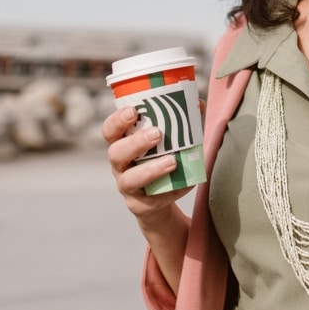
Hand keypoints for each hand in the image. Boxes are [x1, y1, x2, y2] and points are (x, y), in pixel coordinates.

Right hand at [101, 106, 191, 225]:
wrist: (159, 201)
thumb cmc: (160, 161)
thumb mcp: (165, 142)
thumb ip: (180, 122)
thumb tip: (199, 104)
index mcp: (122, 144)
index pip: (109, 131)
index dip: (117, 120)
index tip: (133, 111)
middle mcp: (120, 165)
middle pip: (116, 153)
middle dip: (135, 143)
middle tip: (156, 134)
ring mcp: (127, 187)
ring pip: (130, 180)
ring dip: (151, 170)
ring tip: (172, 162)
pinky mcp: (140, 205)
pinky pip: (152, 200)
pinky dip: (172, 191)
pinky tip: (187, 182)